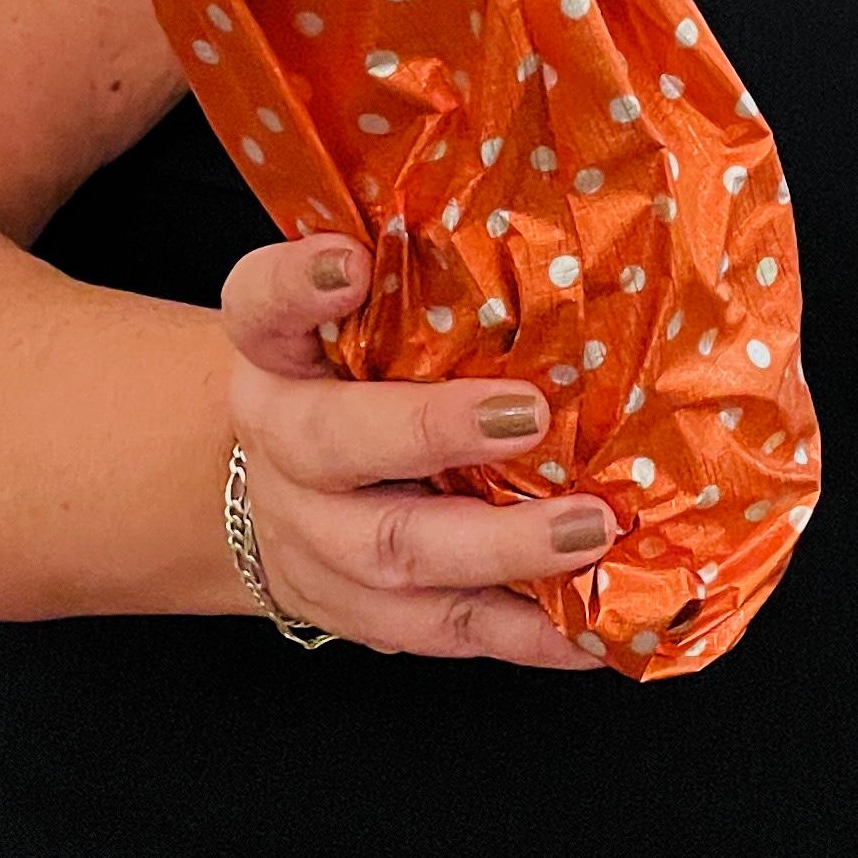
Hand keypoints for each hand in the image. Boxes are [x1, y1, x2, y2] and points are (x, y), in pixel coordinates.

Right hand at [221, 238, 604, 668]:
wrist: (285, 496)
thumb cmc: (355, 382)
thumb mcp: (362, 323)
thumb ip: (421, 284)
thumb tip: (551, 223)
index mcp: (277, 355)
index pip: (262, 306)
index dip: (301, 285)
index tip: (355, 262)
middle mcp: (284, 446)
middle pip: (333, 444)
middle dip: (432, 431)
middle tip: (529, 413)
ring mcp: (316, 542)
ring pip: (394, 554)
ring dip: (500, 548)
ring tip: (589, 530)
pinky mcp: (365, 614)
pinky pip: (446, 630)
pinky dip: (526, 633)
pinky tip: (595, 627)